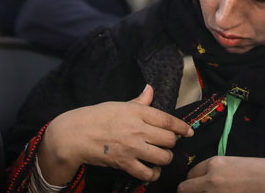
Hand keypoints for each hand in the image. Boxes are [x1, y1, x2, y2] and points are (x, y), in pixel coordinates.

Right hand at [37, 84, 193, 185]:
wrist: (76, 134)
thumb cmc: (97, 116)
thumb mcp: (119, 105)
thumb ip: (139, 101)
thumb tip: (150, 89)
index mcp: (138, 112)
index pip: (168, 120)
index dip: (182, 127)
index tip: (189, 131)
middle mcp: (138, 129)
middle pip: (169, 139)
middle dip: (172, 143)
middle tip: (167, 144)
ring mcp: (132, 147)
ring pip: (162, 157)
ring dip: (165, 159)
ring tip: (160, 157)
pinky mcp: (124, 163)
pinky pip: (147, 173)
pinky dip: (153, 174)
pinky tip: (152, 170)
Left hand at [177, 156, 264, 192]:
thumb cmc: (253, 169)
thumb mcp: (229, 162)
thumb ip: (212, 170)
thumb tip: (199, 180)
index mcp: (213, 164)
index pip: (190, 174)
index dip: (191, 181)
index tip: (194, 184)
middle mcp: (210, 179)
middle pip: (185, 189)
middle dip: (188, 191)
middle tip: (195, 192)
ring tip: (212, 191)